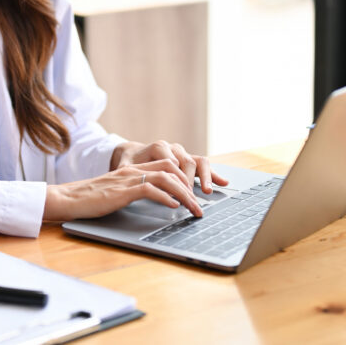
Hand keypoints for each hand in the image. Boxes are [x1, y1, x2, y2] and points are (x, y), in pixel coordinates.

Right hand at [43, 159, 206, 221]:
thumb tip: (160, 200)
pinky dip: (165, 197)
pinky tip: (173, 206)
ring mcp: (127, 178)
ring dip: (185, 194)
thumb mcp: (117, 193)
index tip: (197, 194)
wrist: (67, 199)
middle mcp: (132, 169)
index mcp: (132, 168)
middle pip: (172, 168)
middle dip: (191, 185)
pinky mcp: (122, 190)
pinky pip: (149, 189)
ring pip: (166, 178)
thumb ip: (135, 191)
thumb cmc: (89, 200)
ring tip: (194, 209)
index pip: (167, 165)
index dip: (185, 178)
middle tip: (201, 204)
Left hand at [110, 140, 227, 194]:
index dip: (174, 177)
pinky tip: (223, 183)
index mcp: (158, 147)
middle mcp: (173, 148)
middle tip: (189, 197)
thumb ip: (126, 170)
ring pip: (198, 161)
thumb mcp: (125, 165)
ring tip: (207, 191)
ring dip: (205, 177)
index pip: (170, 161)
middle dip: (189, 181)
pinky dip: (214, 175)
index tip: (174, 192)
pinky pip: (204, 165)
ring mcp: (183, 154)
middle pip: (186, 162)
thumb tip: (122, 175)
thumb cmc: (129, 161)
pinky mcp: (189, 161)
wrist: (133, 153)